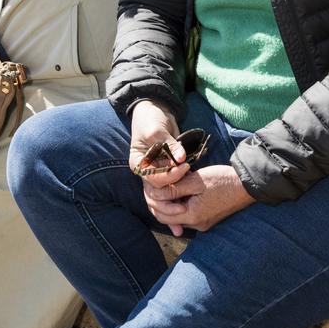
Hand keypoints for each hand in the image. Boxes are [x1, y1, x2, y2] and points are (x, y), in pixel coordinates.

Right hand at [130, 101, 190, 234]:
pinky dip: (179, 198)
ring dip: (174, 204)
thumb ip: (169, 145)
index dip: (169, 176)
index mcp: (138, 163)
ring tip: (185, 218)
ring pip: (165, 194)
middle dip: (173, 196)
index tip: (184, 167)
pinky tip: (184, 214)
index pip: (152, 178)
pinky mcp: (169, 169)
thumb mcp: (156, 129)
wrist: (156, 109)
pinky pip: (173, 186)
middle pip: (158, 191)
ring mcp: (158, 171)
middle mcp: (147, 171)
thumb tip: (181, 158)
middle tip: (190, 192)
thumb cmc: (151, 118)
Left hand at [143, 164, 254, 233]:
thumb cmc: (222, 180)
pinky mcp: (207, 219)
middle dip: (158, 203)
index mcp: (192, 215)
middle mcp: (196, 224)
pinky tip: (178, 192)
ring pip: (176, 217)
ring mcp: (202, 223)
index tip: (151, 184)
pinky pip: (186, 215)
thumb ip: (174, 189)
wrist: (247, 185)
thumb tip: (155, 194)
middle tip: (155, 186)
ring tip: (165, 186)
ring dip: (168, 204)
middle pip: (167, 218)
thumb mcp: (196, 180)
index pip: (162, 214)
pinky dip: (179, 205)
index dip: (153, 199)